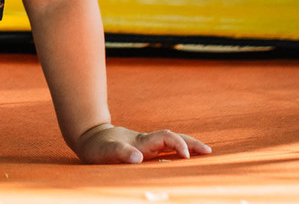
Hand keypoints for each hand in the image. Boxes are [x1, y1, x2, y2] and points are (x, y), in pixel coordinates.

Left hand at [76, 123, 211, 163]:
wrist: (89, 137)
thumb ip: (120, 152)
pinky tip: (186, 160)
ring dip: (188, 147)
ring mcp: (147, 147)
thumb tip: (138, 157)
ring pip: (171, 144)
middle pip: (174, 139)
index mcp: (142, 142)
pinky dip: (178, 153)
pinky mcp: (144, 152)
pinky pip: (165, 151)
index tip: (187, 157)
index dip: (178, 145)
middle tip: (209, 152)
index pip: (166, 139)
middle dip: (191, 143)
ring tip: (204, 154)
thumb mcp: (104, 151)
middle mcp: (148, 143)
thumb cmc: (97, 146)